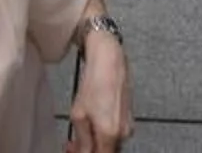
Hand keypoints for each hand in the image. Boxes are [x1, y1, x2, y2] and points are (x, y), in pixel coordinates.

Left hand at [68, 31, 132, 152]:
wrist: (109, 59)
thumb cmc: (95, 81)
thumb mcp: (79, 115)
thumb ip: (81, 141)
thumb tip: (82, 152)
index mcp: (110, 135)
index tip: (74, 152)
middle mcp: (123, 132)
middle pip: (105, 151)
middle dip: (89, 150)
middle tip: (73, 145)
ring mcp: (128, 123)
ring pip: (110, 143)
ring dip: (95, 142)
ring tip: (80, 134)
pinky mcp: (128, 115)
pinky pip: (115, 131)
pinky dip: (103, 132)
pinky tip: (91, 125)